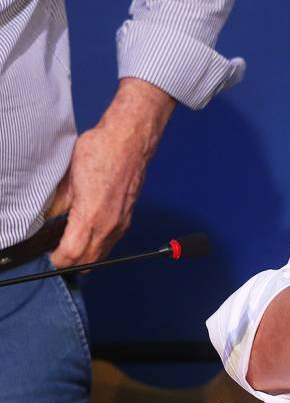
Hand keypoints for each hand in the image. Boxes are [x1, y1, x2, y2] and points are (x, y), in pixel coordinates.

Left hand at [49, 78, 173, 266]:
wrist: (130, 140)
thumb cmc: (102, 152)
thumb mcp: (68, 178)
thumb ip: (58, 205)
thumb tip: (47, 220)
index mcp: (92, 216)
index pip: (71, 255)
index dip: (56, 259)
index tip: (47, 253)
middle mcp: (110, 225)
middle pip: (88, 261)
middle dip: (69, 262)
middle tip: (55, 252)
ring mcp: (121, 223)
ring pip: (101, 255)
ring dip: (85, 256)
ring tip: (69, 245)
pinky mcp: (128, 218)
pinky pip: (111, 243)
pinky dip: (98, 246)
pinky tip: (88, 235)